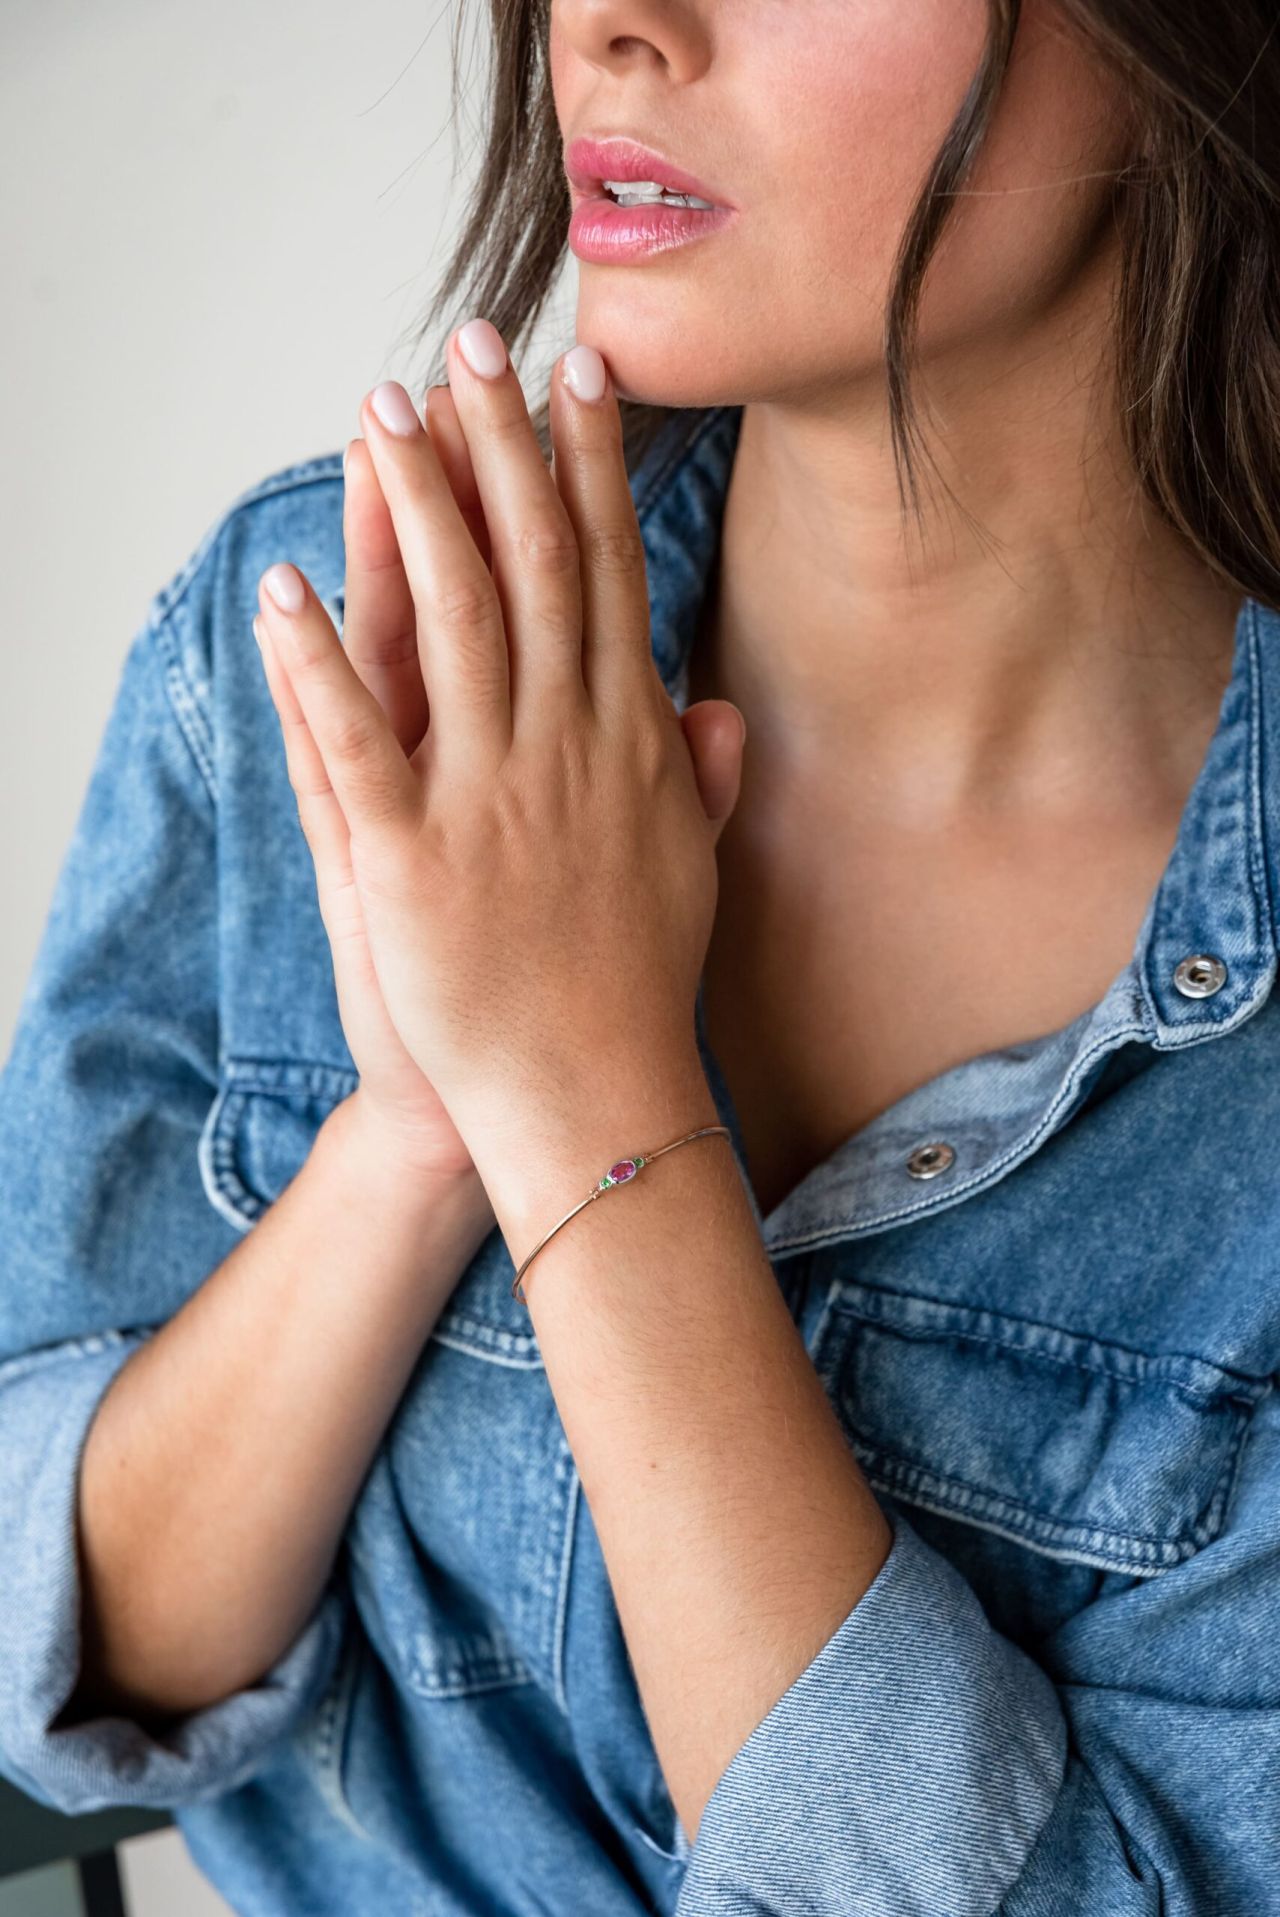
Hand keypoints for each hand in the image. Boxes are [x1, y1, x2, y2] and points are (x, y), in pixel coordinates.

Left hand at [254, 320, 745, 1171]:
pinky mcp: (413, 857)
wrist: (592, 1096)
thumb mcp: (690, 869)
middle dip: (502, 445)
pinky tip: (287, 582)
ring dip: (416, 506)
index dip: (589, 468)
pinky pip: (360, 738)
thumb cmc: (637, 985)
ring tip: (380, 412)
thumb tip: (715, 707)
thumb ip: (699, 776)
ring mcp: (491, 797)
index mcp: (629, 741)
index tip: (577, 377)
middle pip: (533, 566)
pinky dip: (318, 659)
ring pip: (453, 620)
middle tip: (473, 344)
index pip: (608, 574)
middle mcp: (567, 747)